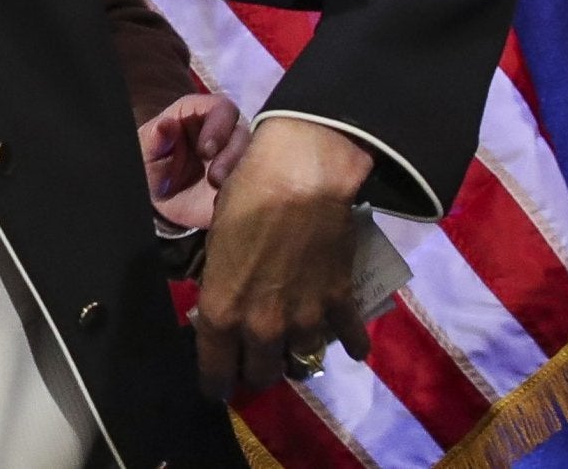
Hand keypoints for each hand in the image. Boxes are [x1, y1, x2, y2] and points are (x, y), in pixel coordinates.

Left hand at [139, 92, 249, 230]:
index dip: (218, 125)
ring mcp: (238, 154)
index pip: (221, 107)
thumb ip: (154, 139)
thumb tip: (165, 123)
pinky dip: (250, 187)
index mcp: (198, 115)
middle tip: (215, 177)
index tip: (206, 150)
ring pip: (255, 154)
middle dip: (232, 153)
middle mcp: (224, 131)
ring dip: (240, 171)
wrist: (166, 207)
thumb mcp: (147, 156)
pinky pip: (261, 178)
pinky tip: (231, 198)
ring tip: (219, 188)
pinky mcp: (248, 178)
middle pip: (242, 130)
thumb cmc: (154, 171)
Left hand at [192, 116, 372, 397]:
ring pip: (302, 361)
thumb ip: (221, 285)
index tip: (217, 388)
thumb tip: (224, 304)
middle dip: (257, 372)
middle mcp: (263, 327)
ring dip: (298, 355)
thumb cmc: (245, 199)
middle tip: (256, 361)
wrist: (300, 179)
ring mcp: (305, 320)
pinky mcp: (340, 305)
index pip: (215, 371)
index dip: (215, 383)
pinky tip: (352, 347)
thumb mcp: (216, 244)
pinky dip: (352, 344)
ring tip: (296, 346)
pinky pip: (350, 340)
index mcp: (223, 312)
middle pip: (262, 374)